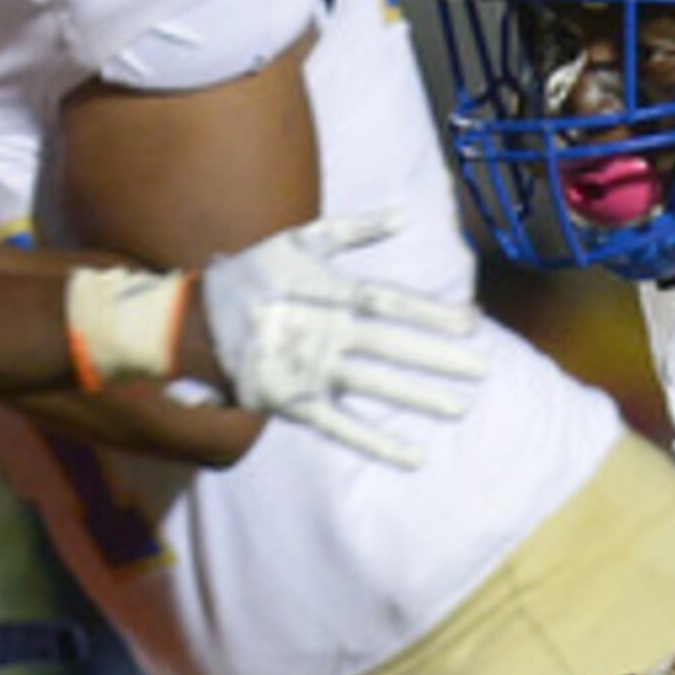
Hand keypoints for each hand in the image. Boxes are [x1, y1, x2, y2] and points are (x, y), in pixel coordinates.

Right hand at [196, 214, 486, 464]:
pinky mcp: (296, 403)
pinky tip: (416, 457)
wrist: (193, 320)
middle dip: (437, 358)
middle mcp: (326, 333)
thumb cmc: (253, 275)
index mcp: (329, 294)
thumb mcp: (301, 242)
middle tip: (481, 370)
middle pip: (391, 347)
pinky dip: (378, 443)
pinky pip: (342, 427)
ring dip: (417, 398)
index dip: (432, 314)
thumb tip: (407, 217)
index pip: (391, 303)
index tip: (474, 323)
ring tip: (461, 408)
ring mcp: (312, 370)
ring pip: (373, 386)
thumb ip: (355, 230)